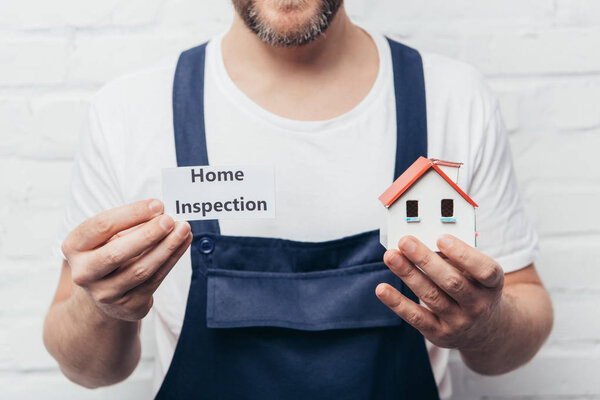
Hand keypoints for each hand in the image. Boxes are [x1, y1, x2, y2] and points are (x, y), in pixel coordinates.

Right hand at [61, 199, 191, 320]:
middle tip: (169, 220)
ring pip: (140, 270)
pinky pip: (155, 280)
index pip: (101, 226)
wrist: (105, 292)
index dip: (132, 213)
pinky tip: (183, 243)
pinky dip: (172, 259)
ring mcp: (105, 293)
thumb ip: (131, 223)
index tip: (157, 204)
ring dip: (166, 248)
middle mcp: (84, 272)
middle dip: (147, 235)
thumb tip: (161, 212)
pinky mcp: (128, 305)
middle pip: (117, 253)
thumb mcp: (109, 235)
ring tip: (183, 230)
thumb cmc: (109, 252)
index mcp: (74, 246)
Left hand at [376, 235, 504, 350]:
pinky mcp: (439, 333)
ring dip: (408, 274)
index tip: (441, 237)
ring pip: (431, 296)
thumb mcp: (477, 275)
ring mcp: (460, 322)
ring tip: (391, 256)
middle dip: (425, 259)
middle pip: (451, 282)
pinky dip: (397, 303)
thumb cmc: (475, 289)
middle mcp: (479, 305)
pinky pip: (416, 317)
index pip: (484, 270)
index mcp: (492, 285)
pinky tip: (382, 289)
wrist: (486, 331)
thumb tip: (422, 241)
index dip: (463, 254)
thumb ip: (456, 259)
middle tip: (405, 242)